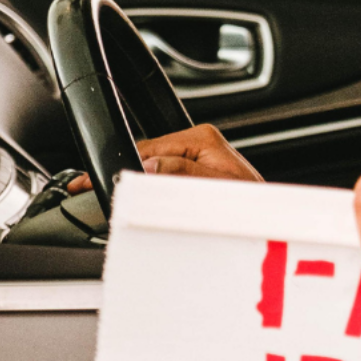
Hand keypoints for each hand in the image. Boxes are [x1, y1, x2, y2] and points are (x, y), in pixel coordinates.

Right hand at [67, 124, 262, 192]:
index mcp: (202, 138)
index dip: (117, 166)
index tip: (89, 181)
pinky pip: (166, 178)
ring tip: (114, 199)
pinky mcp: (200, 171)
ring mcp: (200, 156)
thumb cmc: (251, 208)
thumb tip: (147, 167)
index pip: (146, 148)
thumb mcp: (211, 191)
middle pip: (147, 157)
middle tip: (90, 191)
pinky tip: (140, 201)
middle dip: (122, 174)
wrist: (271, 222)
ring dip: (136, 184)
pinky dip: (150, 190)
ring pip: (154, 169)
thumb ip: (179, 175)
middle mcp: (201, 142)